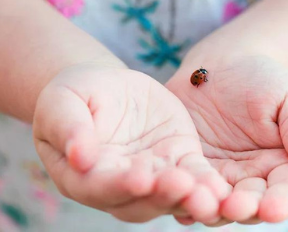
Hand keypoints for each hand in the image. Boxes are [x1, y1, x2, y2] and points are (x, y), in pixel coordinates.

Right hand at [32, 63, 231, 222]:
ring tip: (209, 195)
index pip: (99, 187)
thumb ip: (68, 127)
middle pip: (141, 200)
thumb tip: (80, 158)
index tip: (141, 178)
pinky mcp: (180, 163)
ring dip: (190, 199)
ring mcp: (153, 179)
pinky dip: (209, 185)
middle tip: (183, 186)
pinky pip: (197, 179)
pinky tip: (223, 189)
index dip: (120, 185)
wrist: (107, 88)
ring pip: (172, 197)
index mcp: (82, 176)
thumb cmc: (76, 94)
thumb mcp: (64, 100)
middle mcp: (118, 188)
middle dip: (163, 195)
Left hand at [166, 55, 287, 224]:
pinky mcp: (188, 177)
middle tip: (233, 207)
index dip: (281, 203)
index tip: (271, 209)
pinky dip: (177, 199)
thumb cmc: (264, 79)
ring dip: (208, 209)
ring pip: (215, 207)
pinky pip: (182, 193)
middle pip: (251, 207)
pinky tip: (171, 197)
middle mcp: (254, 183)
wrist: (218, 68)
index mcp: (287, 168)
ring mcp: (219, 183)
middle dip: (242, 209)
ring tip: (199, 203)